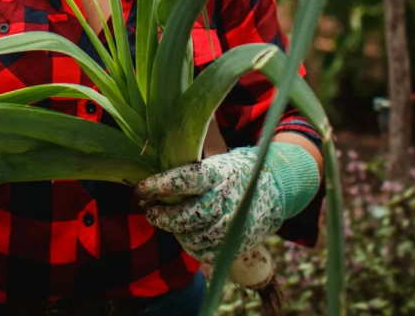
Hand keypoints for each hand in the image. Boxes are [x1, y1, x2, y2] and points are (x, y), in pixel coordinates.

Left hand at [133, 142, 318, 284]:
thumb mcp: (216, 162)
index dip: (159, 185)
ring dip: (174, 231)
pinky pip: (203, 252)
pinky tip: (187, 233)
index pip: (185, 179)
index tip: (139, 189)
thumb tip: (151, 183)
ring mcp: (232, 225)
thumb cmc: (233, 173)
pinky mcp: (235, 244)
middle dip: (161, 216)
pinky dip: (190, 244)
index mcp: (218, 174)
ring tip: (167, 220)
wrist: (275, 189)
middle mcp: (226, 200)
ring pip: (192, 237)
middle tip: (149, 210)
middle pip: (186, 216)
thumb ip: (190, 172)